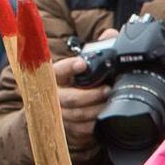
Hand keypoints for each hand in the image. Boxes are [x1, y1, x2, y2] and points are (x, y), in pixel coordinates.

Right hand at [51, 26, 116, 152]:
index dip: (68, 67)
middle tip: (107, 90)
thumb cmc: (77, 83)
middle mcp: (53, 96)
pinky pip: (82, 129)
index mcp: (55, 76)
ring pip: (77, 115)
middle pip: (68, 98)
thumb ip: (97, 49)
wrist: (64, 111)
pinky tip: (106, 116)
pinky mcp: (67, 130)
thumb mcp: (84, 65)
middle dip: (90, 96)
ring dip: (96, 110)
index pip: (57, 70)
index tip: (81, 64)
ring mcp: (59, 115)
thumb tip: (111, 35)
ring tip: (110, 102)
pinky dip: (96, 124)